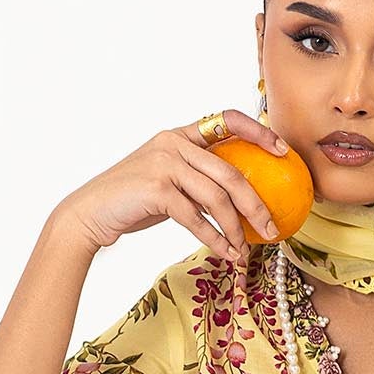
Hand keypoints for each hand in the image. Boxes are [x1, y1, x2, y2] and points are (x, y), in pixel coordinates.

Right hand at [59, 109, 290, 266]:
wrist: (89, 214)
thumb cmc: (133, 200)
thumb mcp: (168, 179)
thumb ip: (198, 177)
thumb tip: (243, 197)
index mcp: (180, 135)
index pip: (227, 120)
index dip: (259, 132)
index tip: (283, 152)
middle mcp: (173, 143)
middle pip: (231, 172)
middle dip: (257, 204)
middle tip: (271, 228)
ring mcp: (164, 164)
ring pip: (217, 197)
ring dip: (237, 228)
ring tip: (246, 250)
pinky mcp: (156, 189)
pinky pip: (197, 217)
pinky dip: (215, 239)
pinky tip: (226, 253)